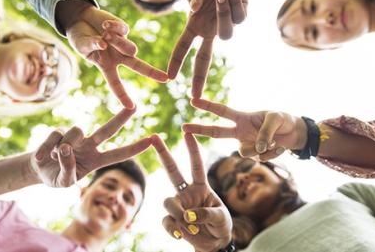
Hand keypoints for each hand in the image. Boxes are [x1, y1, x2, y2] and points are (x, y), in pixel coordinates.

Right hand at [30, 108, 154, 187]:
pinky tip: (41, 158)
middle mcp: (89, 145)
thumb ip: (68, 168)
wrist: (38, 170)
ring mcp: (74, 137)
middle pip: (108, 130)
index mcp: (96, 160)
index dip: (134, 148)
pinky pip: (55, 137)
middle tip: (135, 107)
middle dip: (121, 118)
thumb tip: (65, 148)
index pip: (118, 154)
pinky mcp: (58, 132)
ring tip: (54, 158)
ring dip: (64, 147)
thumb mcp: (64, 181)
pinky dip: (46, 150)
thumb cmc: (57, 176)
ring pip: (76, 132)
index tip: (151, 140)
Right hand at [64, 5, 168, 108]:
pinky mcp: (123, 28)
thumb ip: (91, 45)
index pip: (115, 84)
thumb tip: (104, 43)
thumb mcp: (81, 45)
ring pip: (130, 48)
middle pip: (138, 66)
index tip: (131, 107)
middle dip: (152, 72)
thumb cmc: (80, 38)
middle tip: (165, 79)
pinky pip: (124, 30)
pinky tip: (105, 25)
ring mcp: (122, 43)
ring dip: (118, 43)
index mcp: (107, 66)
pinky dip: (114, 27)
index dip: (123, 95)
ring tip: (105, 35)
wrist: (81, 20)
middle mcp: (118, 56)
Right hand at [152, 133, 231, 251]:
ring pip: (168, 202)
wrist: (214, 243)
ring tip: (191, 227)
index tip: (187, 133)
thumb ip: (207, 214)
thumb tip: (188, 216)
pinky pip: (166, 221)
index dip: (192, 149)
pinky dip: (173, 229)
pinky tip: (181, 235)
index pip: (196, 165)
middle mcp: (187, 192)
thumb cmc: (221, 225)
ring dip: (178, 214)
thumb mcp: (221, 218)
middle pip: (172, 170)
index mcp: (202, 186)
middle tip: (154, 137)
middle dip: (163, 153)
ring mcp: (178, 205)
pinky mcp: (173, 220)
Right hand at [168, 0, 248, 97]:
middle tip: (196, 96)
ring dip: (223, 13)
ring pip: (226, 34)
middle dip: (199, 78)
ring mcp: (226, 25)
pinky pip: (239, 17)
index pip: (183, 47)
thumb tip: (194, 9)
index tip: (169, 78)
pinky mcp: (242, 16)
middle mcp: (209, 29)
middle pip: (203, 59)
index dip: (176, 62)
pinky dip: (234, 1)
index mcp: (194, 25)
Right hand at [183, 99, 305, 160]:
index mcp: (243, 118)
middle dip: (200, 129)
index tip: (193, 100)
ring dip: (262, 148)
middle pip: (216, 132)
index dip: (208, 106)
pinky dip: (272, 153)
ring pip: (245, 152)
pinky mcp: (256, 155)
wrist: (295, 134)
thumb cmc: (284, 120)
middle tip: (184, 127)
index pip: (222, 111)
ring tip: (275, 141)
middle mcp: (241, 132)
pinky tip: (279, 147)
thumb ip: (263, 133)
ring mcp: (247, 144)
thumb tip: (256, 149)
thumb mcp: (276, 119)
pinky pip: (260, 158)